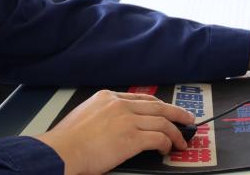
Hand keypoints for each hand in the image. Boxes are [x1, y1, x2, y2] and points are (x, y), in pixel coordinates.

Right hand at [35, 90, 195, 174]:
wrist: (61, 151)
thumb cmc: (67, 140)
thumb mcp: (84, 114)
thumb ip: (103, 114)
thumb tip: (114, 125)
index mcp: (107, 97)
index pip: (141, 98)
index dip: (158, 106)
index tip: (166, 110)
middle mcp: (119, 105)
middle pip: (157, 106)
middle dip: (176, 113)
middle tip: (188, 118)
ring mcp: (126, 120)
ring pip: (162, 122)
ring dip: (176, 132)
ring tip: (182, 140)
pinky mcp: (131, 138)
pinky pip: (158, 138)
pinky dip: (167, 143)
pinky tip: (167, 149)